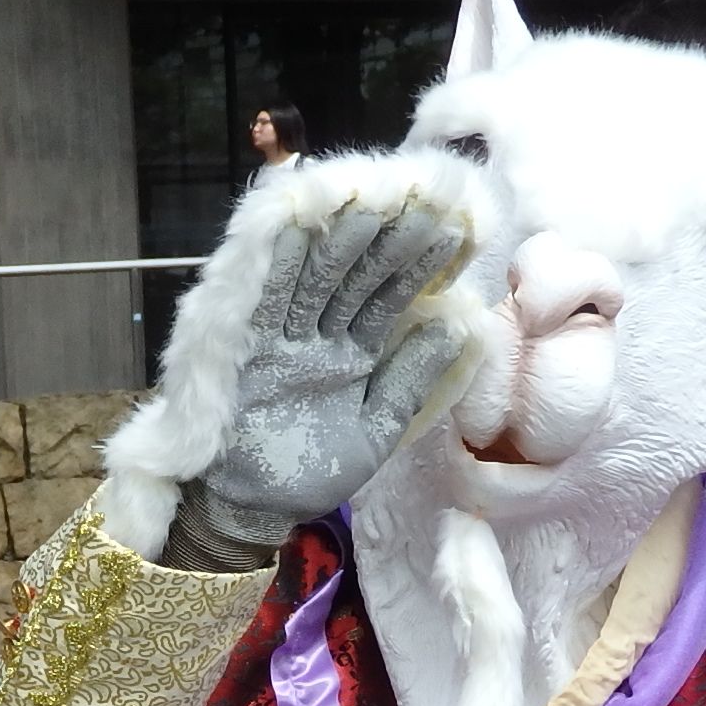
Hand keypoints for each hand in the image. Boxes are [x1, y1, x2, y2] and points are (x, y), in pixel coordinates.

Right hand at [162, 182, 473, 569]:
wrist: (250, 509)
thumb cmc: (310, 474)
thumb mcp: (376, 431)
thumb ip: (410, 379)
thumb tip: (458, 327)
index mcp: (352, 353)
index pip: (389, 296)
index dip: (419, 263)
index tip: (454, 228)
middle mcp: (319, 336)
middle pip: (355, 276)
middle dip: (386, 238)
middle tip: (419, 197)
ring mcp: (282, 337)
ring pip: (316, 278)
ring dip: (341, 240)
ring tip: (373, 201)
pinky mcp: (247, 346)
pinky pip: (268, 297)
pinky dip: (284, 262)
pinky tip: (304, 225)